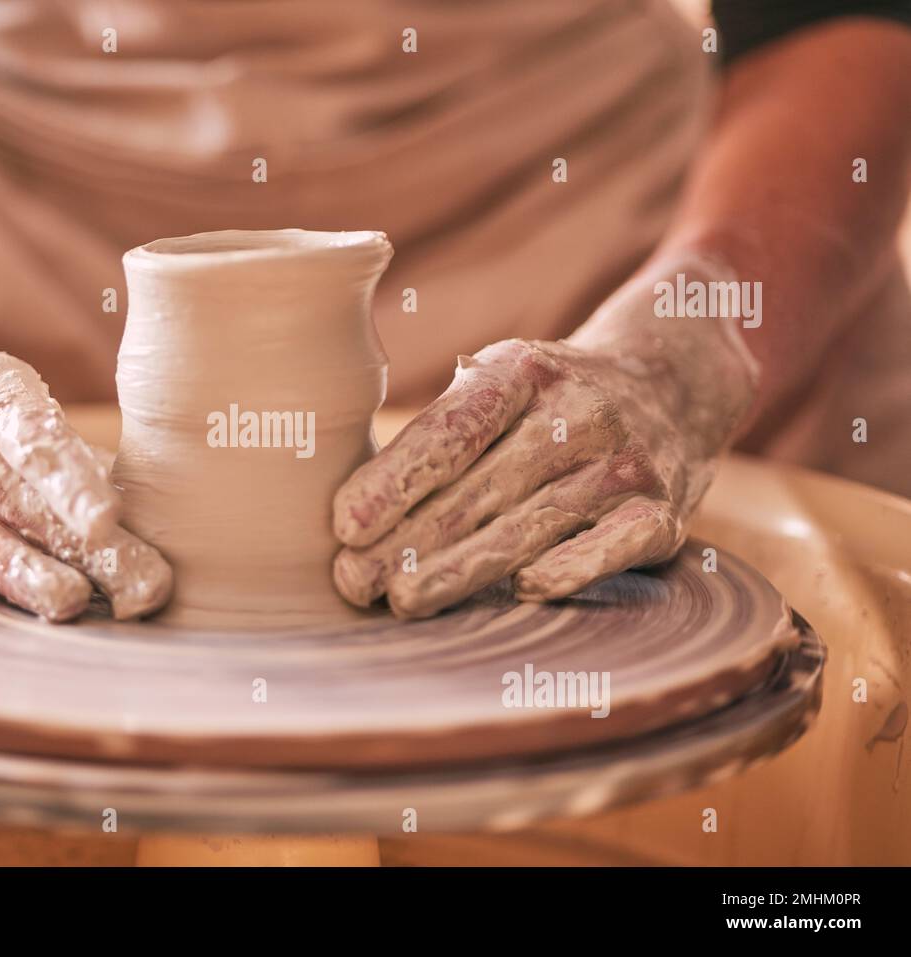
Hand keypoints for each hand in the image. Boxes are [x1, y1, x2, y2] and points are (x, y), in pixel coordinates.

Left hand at [332, 272, 756, 617]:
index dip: (394, 480)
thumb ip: (446, 425)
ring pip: (529, 525)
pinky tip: (523, 591)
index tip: (344, 525)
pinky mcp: (663, 511)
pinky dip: (571, 568)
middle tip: (351, 582)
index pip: (450, 430)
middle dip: (407, 541)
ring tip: (401, 601)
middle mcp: (578, 411)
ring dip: (460, 570)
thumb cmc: (550, 401)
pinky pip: (615, 545)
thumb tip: (351, 503)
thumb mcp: (502, 380)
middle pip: (478, 489)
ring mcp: (625, 462)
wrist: (675, 384)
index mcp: (522, 370)